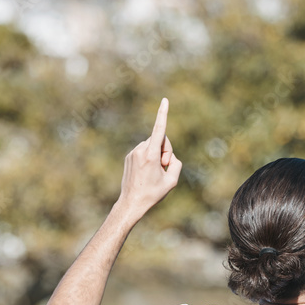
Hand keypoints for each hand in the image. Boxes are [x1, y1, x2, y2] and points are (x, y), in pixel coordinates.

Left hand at [117, 98, 182, 218]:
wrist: (131, 203)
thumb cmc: (152, 194)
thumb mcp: (172, 180)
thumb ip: (176, 163)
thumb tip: (169, 156)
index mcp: (151, 155)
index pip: (159, 130)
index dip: (163, 114)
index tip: (164, 100)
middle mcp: (140, 150)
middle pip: (159, 140)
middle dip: (165, 150)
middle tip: (163, 167)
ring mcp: (132, 153)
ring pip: (151, 145)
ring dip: (157, 155)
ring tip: (153, 173)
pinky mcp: (129, 157)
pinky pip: (144, 151)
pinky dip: (149, 158)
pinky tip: (146, 173)